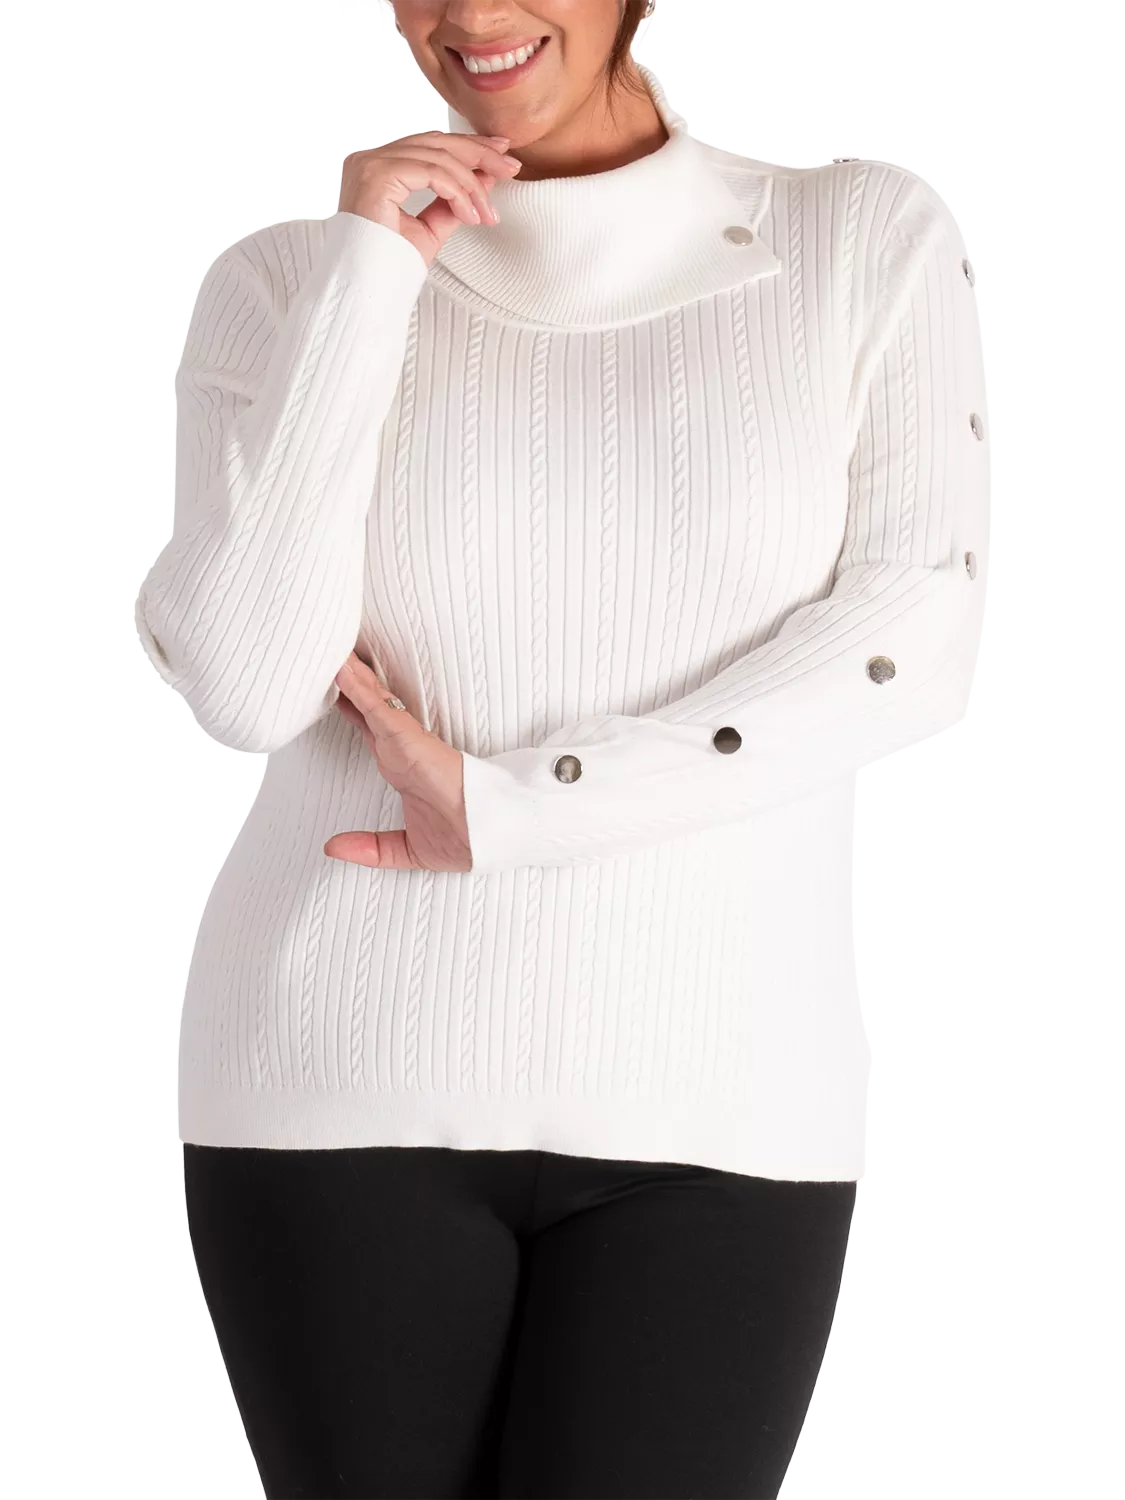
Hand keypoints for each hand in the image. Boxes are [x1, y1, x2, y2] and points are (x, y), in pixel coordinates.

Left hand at [324, 653, 471, 872]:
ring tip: (330, 647)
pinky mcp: (410, 741)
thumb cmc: (466, 839)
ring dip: (350, 675)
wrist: (492, 837)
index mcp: (403, 769)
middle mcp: (402, 751)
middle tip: (328, 654)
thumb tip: (332, 847)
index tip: (332, 690)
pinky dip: (358, 689)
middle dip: (349, 682)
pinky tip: (342, 670)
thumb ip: (370, 848)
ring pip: (371, 701)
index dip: (351, 709)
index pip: (370, 730)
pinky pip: (378, 709)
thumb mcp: (405, 849)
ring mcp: (406, 743)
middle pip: (368, 708)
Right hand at [338, 130, 521, 266]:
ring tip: (488, 214)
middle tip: (511, 167)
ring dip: (472, 186)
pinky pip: (431, 171)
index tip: (501, 153)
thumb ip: (452, 201)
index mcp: (379, 167)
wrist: (367, 292)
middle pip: (436, 142)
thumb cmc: (390, 268)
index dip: (468, 146)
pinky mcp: (376, 175)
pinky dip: (457, 191)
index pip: (430, 145)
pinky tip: (470, 215)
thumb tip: (485, 176)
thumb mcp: (430, 229)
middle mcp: (369, 159)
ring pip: (438, 157)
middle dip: (479, 154)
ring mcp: (370, 164)